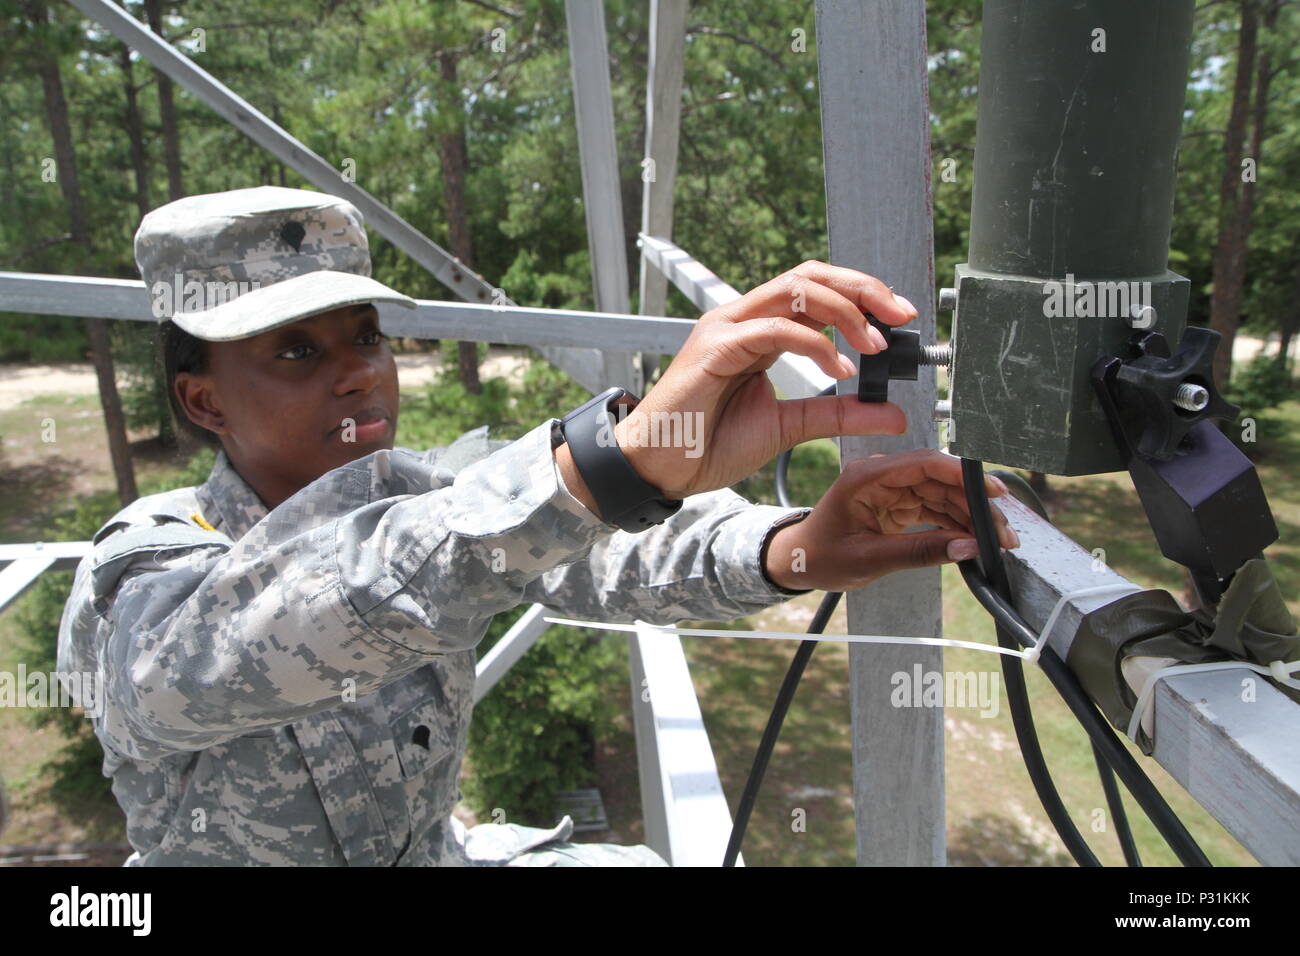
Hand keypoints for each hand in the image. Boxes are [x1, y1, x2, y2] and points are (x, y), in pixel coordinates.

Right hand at [613, 260, 918, 499]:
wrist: (663, 468)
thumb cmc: (710, 443)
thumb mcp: (791, 427)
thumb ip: (839, 414)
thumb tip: (892, 413)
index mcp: (760, 329)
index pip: (817, 289)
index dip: (862, 295)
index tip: (900, 319)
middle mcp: (743, 318)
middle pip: (810, 275)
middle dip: (862, 288)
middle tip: (900, 316)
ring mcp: (726, 328)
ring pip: (794, 289)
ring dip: (844, 311)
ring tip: (872, 346)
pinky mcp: (714, 347)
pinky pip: (773, 329)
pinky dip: (814, 344)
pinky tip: (837, 368)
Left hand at [762, 450, 1020, 591]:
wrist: (800, 563)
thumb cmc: (820, 556)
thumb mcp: (868, 559)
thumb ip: (918, 553)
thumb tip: (967, 548)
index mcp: (867, 477)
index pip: (924, 463)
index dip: (962, 476)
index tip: (992, 493)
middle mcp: (882, 477)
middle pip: (940, 480)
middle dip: (976, 505)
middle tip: (1004, 532)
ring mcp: (892, 491)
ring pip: (943, 496)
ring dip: (971, 517)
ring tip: (999, 541)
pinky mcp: (898, 506)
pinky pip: (935, 510)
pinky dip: (957, 524)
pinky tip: (976, 539)